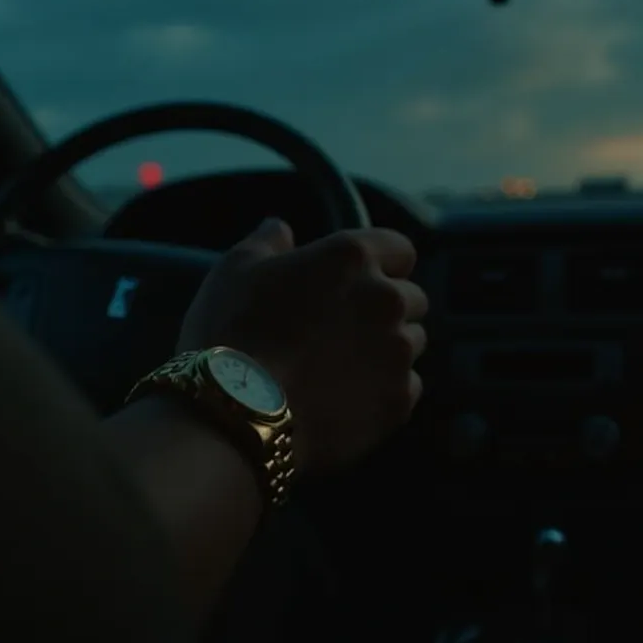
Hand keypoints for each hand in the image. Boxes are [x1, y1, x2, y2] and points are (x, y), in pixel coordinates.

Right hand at [177, 218, 428, 473]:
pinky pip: (406, 388)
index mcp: (352, 257)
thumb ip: (266, 242)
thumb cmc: (231, 334)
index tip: (359, 282)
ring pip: (412, 344)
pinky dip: (383, 391)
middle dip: (385, 310)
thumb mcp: (234, 270)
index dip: (381, 264)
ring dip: (387, 350)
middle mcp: (386, 299)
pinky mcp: (398, 401)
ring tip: (343, 368)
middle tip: (344, 330)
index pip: (399, 249)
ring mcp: (397, 353)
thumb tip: (280, 228)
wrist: (237, 414)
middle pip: (412, 298)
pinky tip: (347, 399)